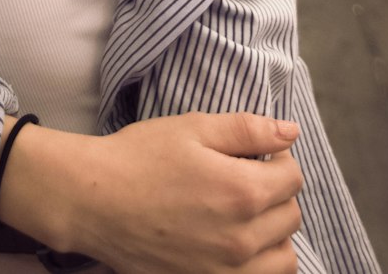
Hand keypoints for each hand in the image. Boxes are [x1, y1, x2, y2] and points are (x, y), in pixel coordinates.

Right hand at [65, 112, 302, 273]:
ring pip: (284, 259)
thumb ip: (248, 129)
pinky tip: (236, 242)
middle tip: (248, 177)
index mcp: (242, 192)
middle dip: (277, 192)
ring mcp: (226, 272)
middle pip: (291, 216)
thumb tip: (291, 132)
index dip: (279, 158)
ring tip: (247, 214)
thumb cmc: (140, 158)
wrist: (94, 201)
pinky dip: (259, 264)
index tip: (258, 153)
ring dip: (275, 233)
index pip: (293, 178)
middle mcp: (241, 239)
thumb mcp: (193, 127)